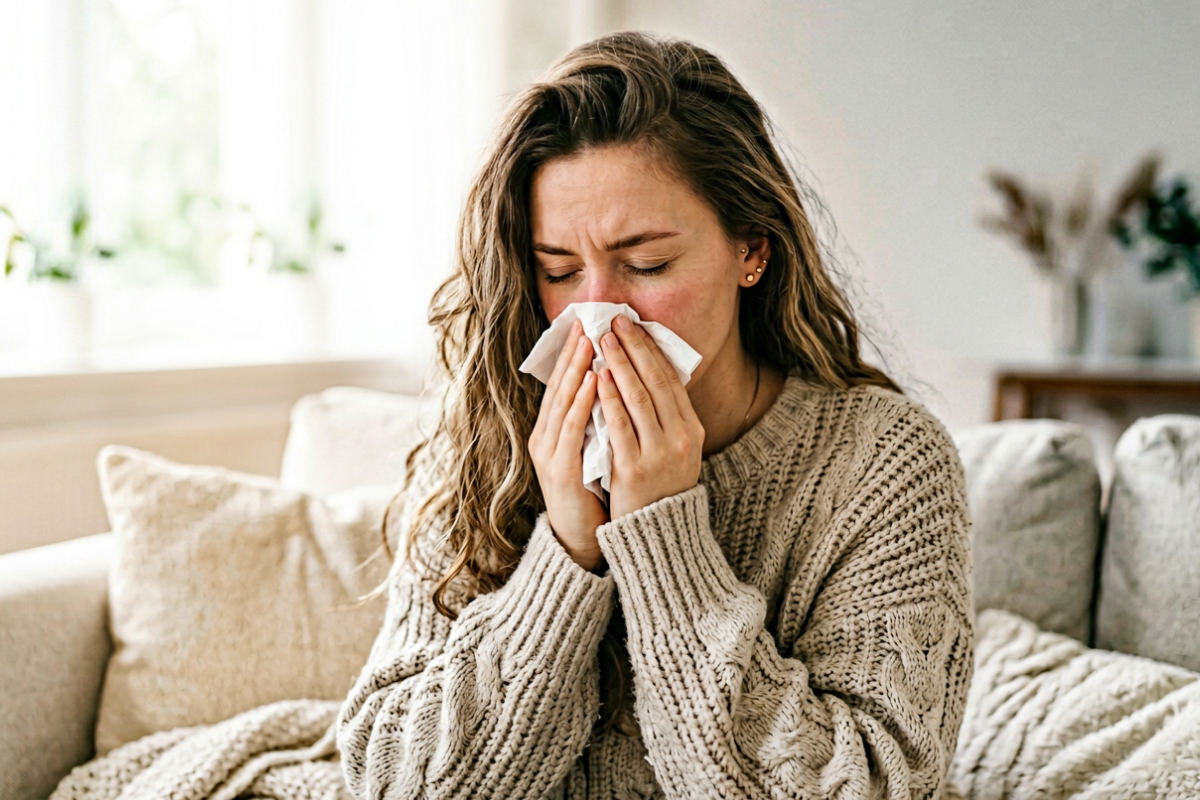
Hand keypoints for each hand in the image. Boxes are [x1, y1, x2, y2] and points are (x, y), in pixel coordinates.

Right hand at [528, 319, 609, 570]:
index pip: (563, 385)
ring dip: (577, 370)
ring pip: (563, 402)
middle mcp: (545, 438)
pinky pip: (572, 429)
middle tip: (587, 322)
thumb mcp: (595, 450)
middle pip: (560, 387)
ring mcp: (550, 453)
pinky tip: (595, 382)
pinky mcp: (560, 470)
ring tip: (590, 342)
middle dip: (574, 353)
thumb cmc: (593, 493)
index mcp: (553, 431)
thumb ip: (599, 421)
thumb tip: (617, 385)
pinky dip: (582, 402)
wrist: (581, 540)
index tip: (589, 325)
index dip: (575, 355)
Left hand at [596, 315, 704, 519]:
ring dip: (619, 364)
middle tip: (614, 322)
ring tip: (602, 340)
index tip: (633, 326)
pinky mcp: (634, 468)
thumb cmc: (660, 487)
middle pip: (655, 381)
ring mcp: (659, 453)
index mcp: (692, 429)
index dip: (651, 349)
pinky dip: (609, 398)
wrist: (657, 534)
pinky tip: (597, 377)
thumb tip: (648, 373)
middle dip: (633, 347)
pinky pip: (619, 425)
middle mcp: (681, 438)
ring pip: (638, 398)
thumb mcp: (676, 450)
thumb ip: (666, 417)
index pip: (670, 379)